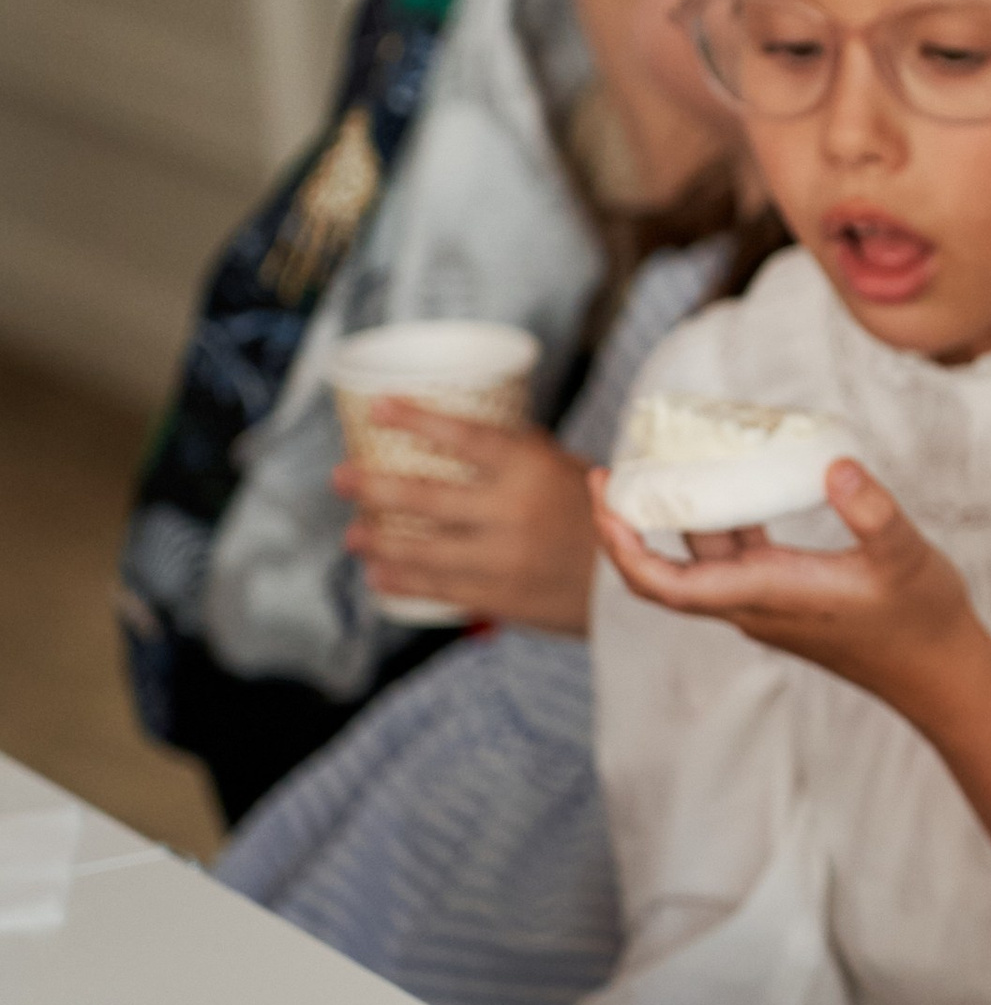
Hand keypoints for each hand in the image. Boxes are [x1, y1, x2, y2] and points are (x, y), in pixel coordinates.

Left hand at [338, 416, 601, 633]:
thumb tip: (461, 434)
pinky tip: (378, 575)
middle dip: (373, 485)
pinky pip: (438, 589)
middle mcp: (513, 511)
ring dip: (378, 540)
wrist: (636, 580)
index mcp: (532, 468)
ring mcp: (503, 557)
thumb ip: (519, 456)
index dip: (416, 419)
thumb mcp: (568, 469)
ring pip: (422, 548)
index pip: (463, 436)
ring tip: (354, 535)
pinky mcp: (501, 596)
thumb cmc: (600, 513)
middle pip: (425, 495)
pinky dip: (402, 581)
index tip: (377, 407)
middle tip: (340, 477)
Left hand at [590, 454, 980, 698]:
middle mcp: (754, 603)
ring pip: (701, 560)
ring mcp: (767, 602)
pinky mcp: (786, 596)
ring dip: (675, 518)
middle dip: (631, 523)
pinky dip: (719, 521)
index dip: (622, 546)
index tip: (603, 498)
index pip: (665, 583)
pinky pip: (734, 557)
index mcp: (766, 594)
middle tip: (615, 468)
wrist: (940, 673)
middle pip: (667, 569)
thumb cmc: (922, 619)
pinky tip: (732, 482)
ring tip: (665, 462)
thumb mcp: (906, 556)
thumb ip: (872, 512)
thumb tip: (835, 465)